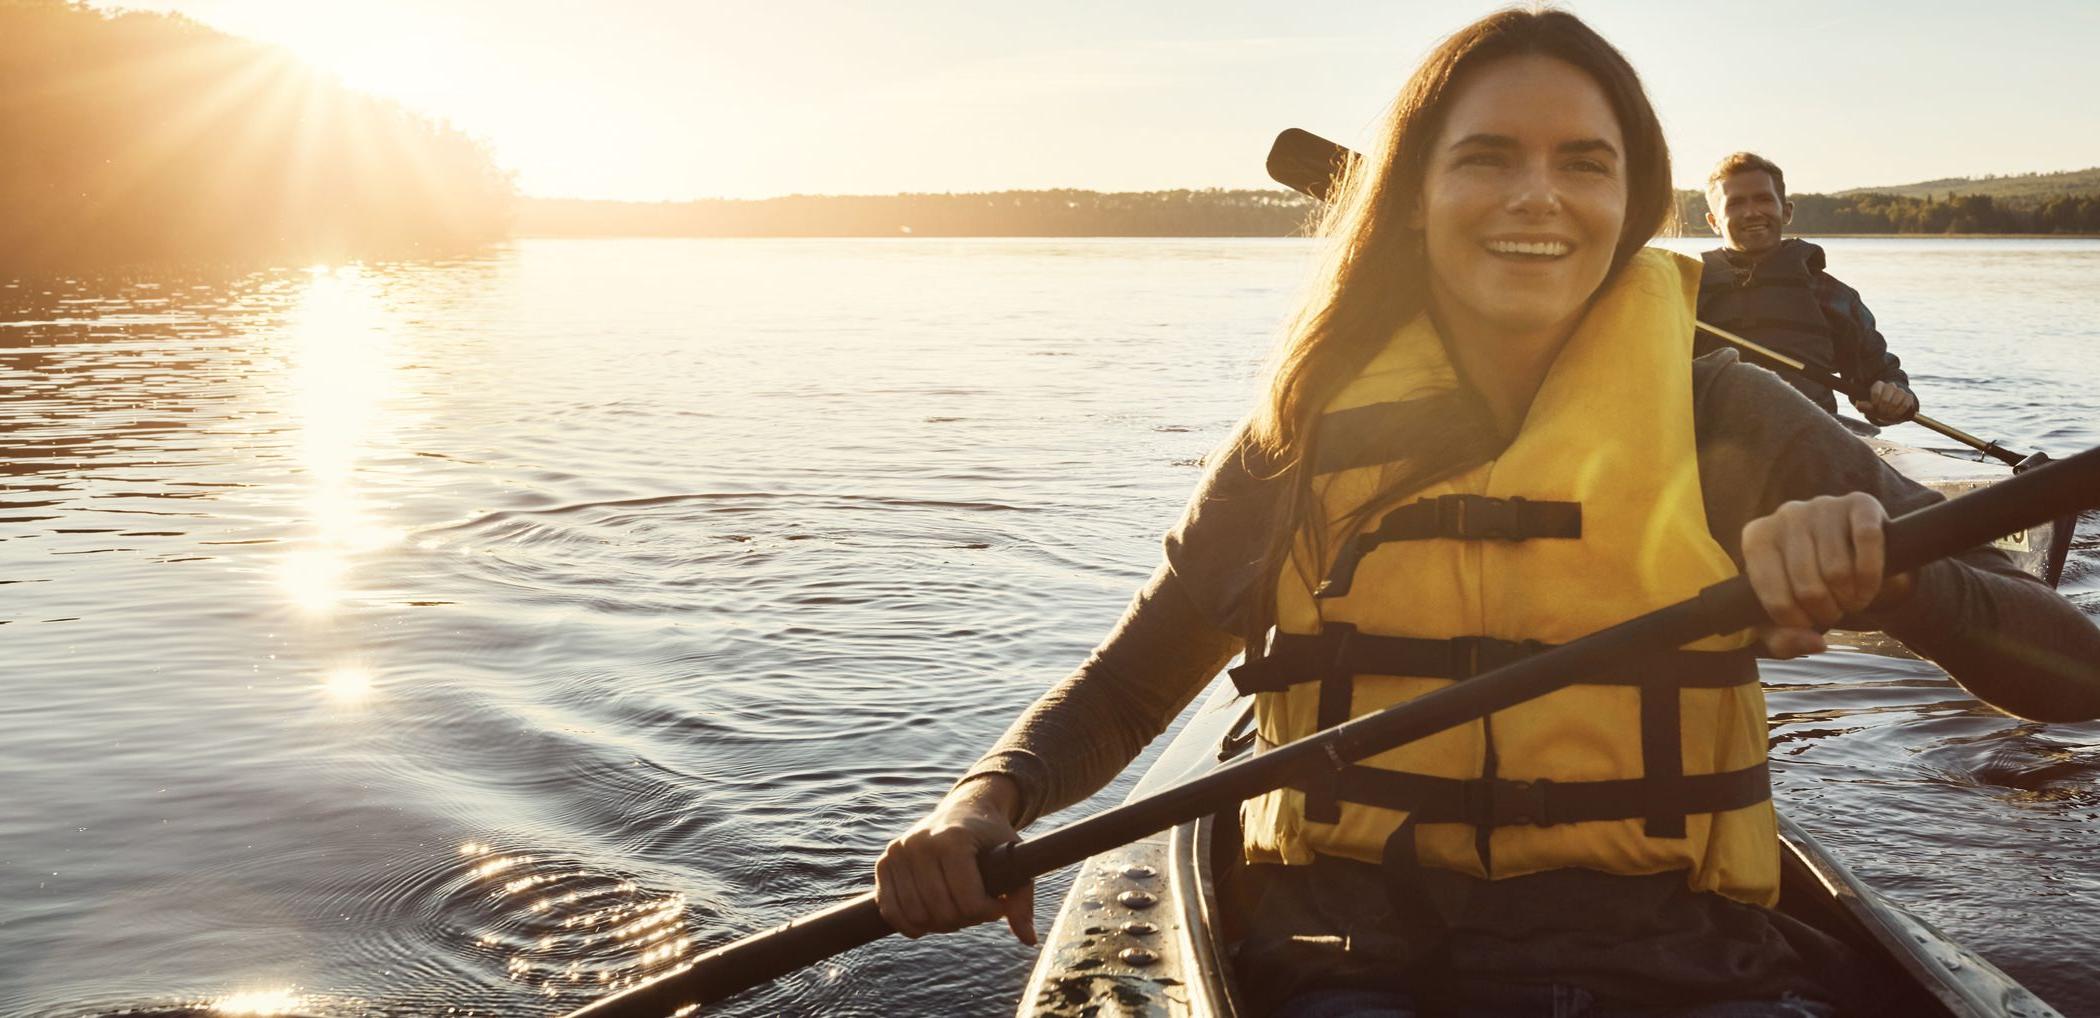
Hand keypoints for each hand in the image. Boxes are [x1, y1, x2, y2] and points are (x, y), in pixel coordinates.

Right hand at [875, 774, 1036, 943]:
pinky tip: (929, 922)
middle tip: (976, 909)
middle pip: (941, 911)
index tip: (997, 906)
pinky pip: (890, 910)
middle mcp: (920, 842)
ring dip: (939, 925)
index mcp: (953, 838)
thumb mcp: (1015, 862)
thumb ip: (1021, 901)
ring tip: (956, 911)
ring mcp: (898, 851)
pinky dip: (910, 925)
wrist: (964, 810)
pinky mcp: (884, 862)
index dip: (987, 913)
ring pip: (916, 915)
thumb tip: (1029, 940)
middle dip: (965, 920)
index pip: (968, 900)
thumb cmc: (993, 840)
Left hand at [1740, 493, 1914, 657]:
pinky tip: (1869, 585)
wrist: (1850, 552)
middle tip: (1836, 611)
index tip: (1809, 623)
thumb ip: (1784, 640)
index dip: (1797, 622)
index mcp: (1757, 539)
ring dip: (1852, 598)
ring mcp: (1822, 505)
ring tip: (1851, 599)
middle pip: (1808, 588)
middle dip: (1827, 612)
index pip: (1774, 599)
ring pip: (1838, 570)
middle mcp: (1785, 514)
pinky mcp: (1859, 502)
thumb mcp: (1786, 616)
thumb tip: (1814, 642)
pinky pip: (1867, 542)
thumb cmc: (1806, 585)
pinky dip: (1871, 575)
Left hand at [1852, 381, 1917, 424]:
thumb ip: (1864, 406)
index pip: (1875, 392)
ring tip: (1888, 415)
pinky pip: (1905, 404)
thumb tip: (1858, 405)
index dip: (1875, 403)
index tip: (1875, 408)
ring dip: (1891, 412)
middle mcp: (1890, 386)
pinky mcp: (1908, 396)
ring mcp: (1900, 390)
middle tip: (1882, 414)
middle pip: (1885, 399)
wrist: (1893, 408)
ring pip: (1895, 402)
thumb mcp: (1870, 407)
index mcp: (1878, 385)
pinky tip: (1896, 415)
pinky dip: (1899, 412)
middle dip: (1882, 410)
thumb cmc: (1879, 407)